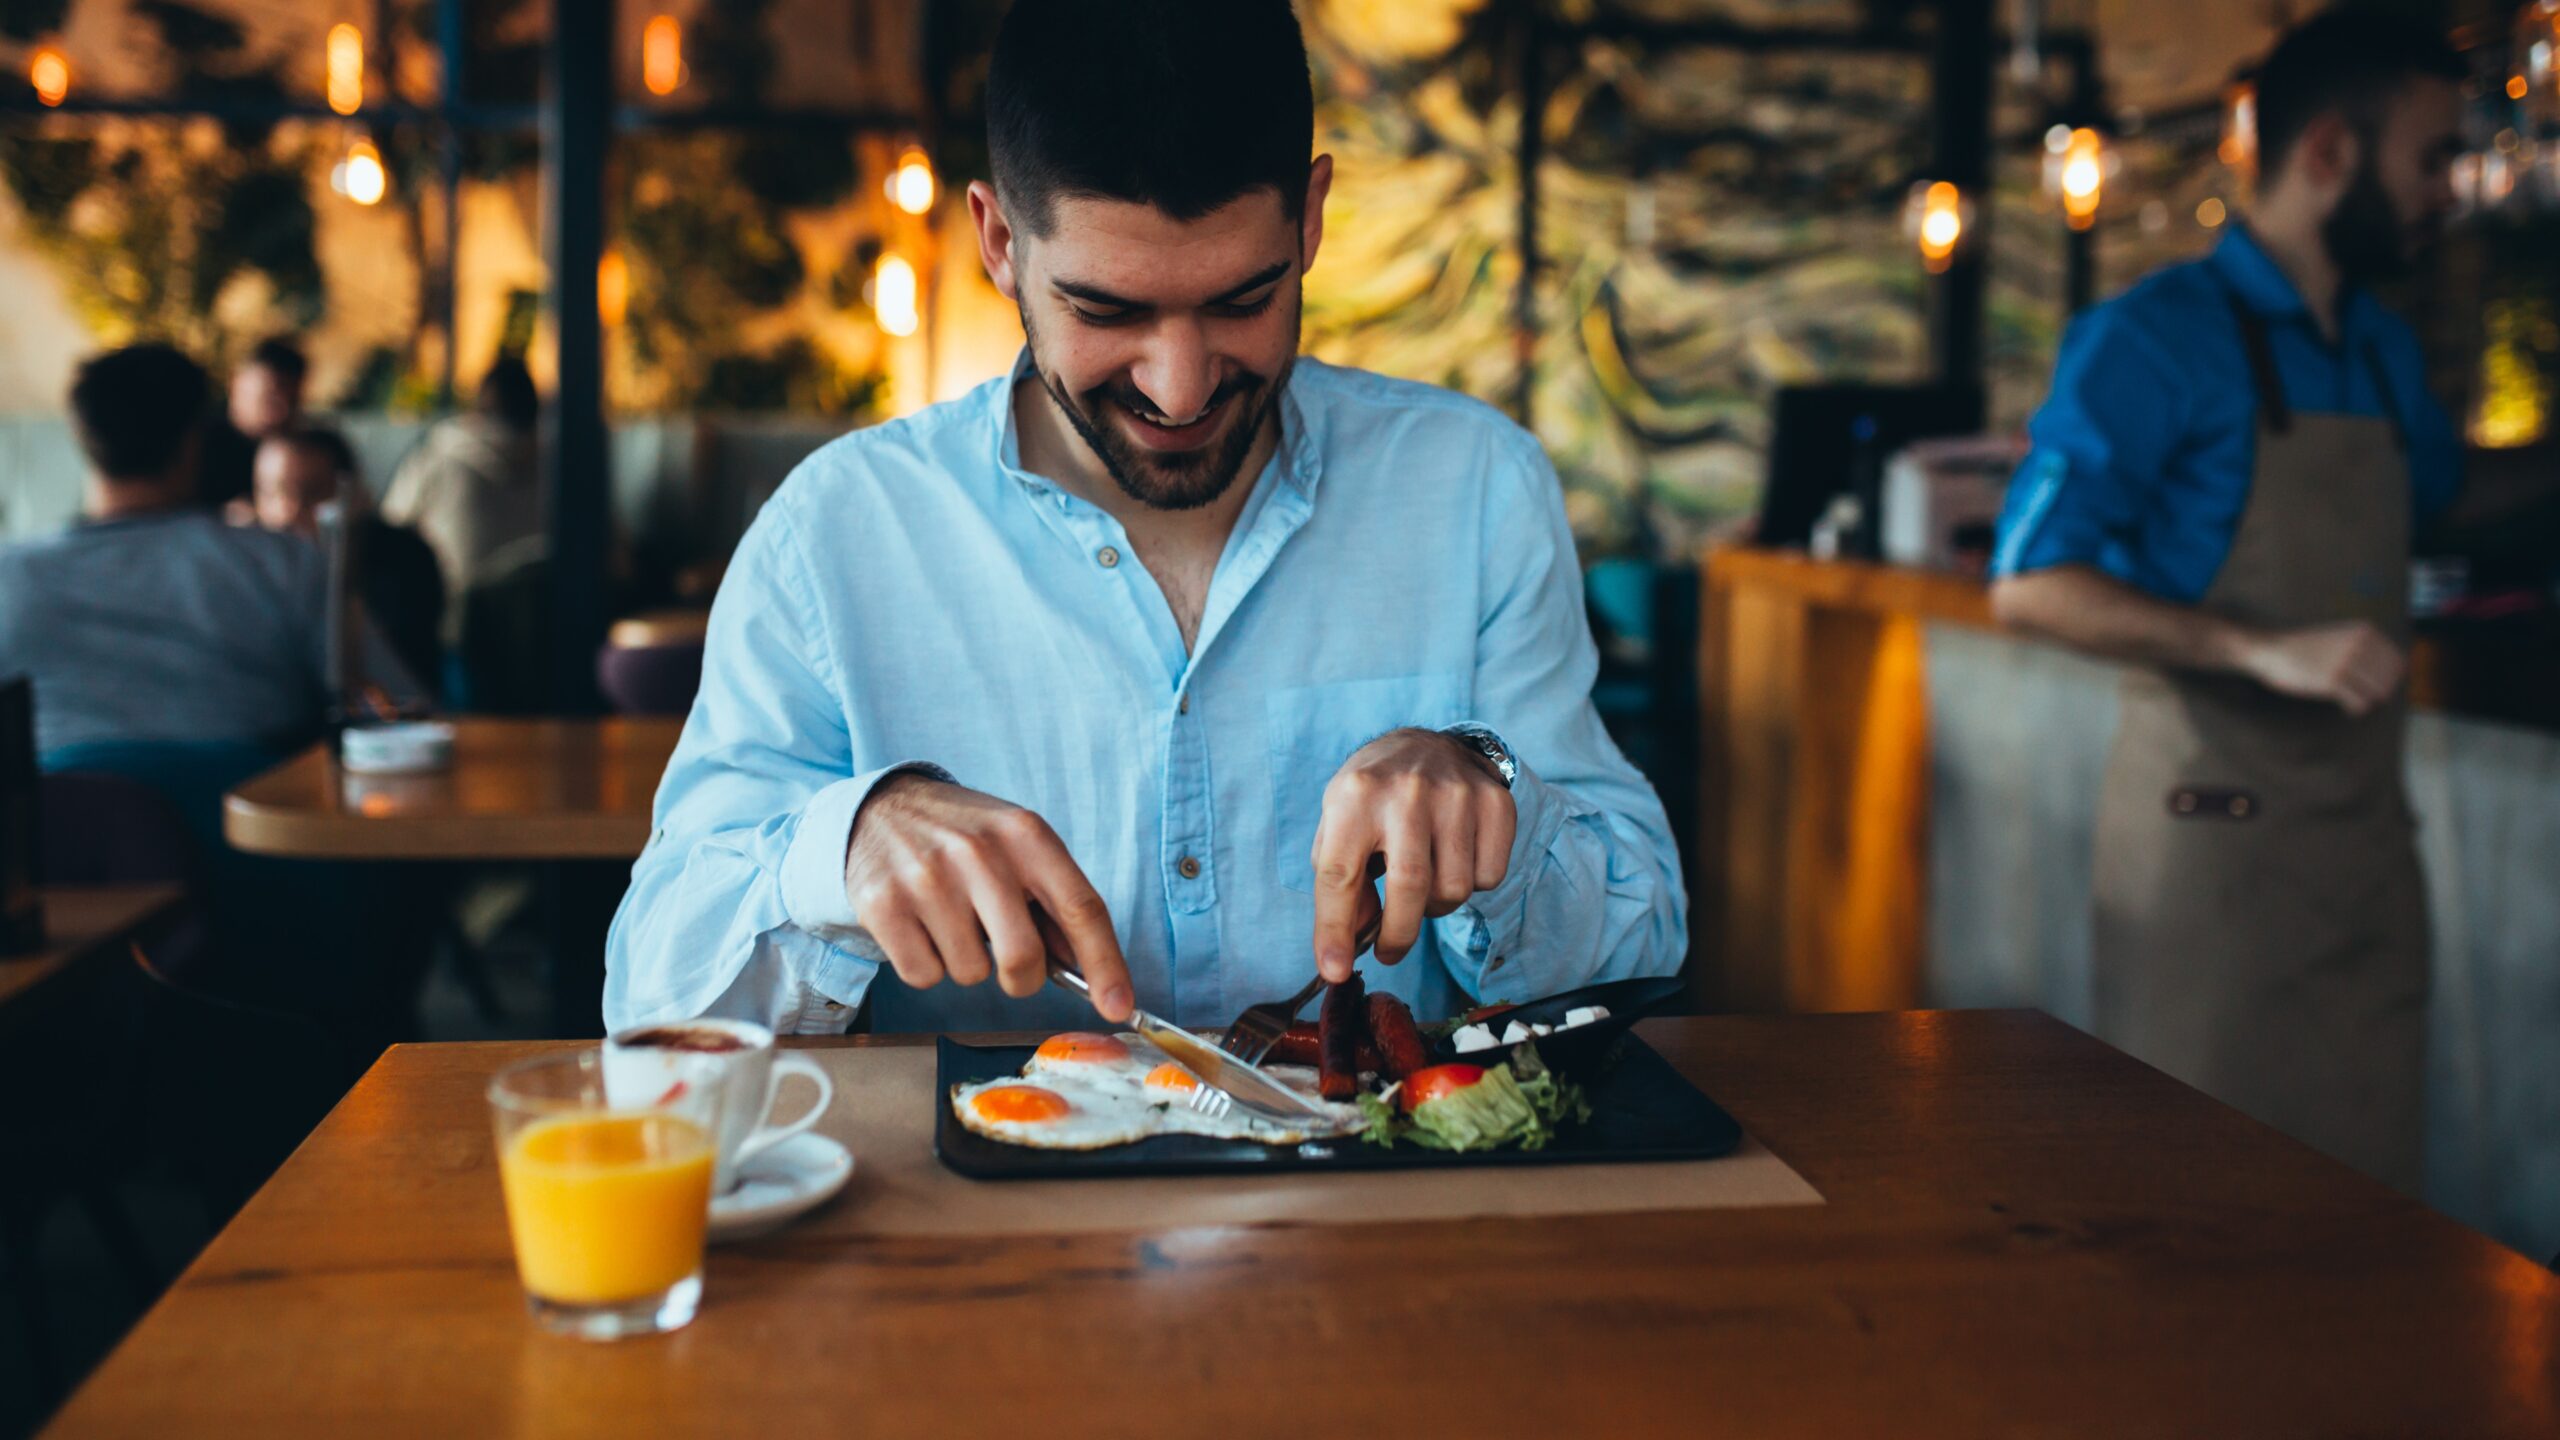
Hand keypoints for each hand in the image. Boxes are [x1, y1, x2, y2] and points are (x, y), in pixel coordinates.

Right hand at [842, 772, 1132, 1021]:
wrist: (880, 808)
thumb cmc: (964, 837)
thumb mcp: (1017, 846)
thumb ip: (1055, 901)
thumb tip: (1093, 973)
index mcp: (1025, 834)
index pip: (1081, 908)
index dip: (1105, 965)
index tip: (1119, 1007)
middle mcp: (978, 852)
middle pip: (1023, 957)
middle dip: (1023, 978)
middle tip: (1009, 961)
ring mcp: (927, 877)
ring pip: (970, 973)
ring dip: (967, 963)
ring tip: (952, 920)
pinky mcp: (882, 904)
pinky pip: (924, 975)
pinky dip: (927, 965)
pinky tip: (921, 926)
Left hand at [1310, 728, 1516, 980]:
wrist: (1426, 745)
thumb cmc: (1373, 798)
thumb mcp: (1339, 826)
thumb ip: (1339, 883)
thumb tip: (1349, 944)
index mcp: (1355, 796)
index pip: (1340, 875)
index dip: (1335, 930)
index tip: (1335, 971)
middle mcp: (1407, 792)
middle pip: (1409, 888)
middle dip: (1397, 936)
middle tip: (1388, 951)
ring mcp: (1458, 795)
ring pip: (1454, 890)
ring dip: (1435, 905)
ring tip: (1422, 883)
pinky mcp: (1496, 803)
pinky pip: (1489, 877)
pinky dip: (1471, 884)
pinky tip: (1453, 859)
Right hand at [2238, 621, 2405, 715]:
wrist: (2272, 651)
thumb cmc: (2305, 647)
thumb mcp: (2340, 635)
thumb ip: (2365, 645)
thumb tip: (2394, 668)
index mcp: (2363, 632)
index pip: (2397, 661)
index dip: (2391, 677)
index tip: (2378, 685)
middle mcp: (2358, 645)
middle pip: (2389, 679)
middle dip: (2380, 691)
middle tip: (2365, 695)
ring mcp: (2345, 663)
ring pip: (2378, 692)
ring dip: (2369, 699)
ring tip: (2356, 700)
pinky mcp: (2332, 682)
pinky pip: (2360, 703)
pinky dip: (2356, 708)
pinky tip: (2348, 707)